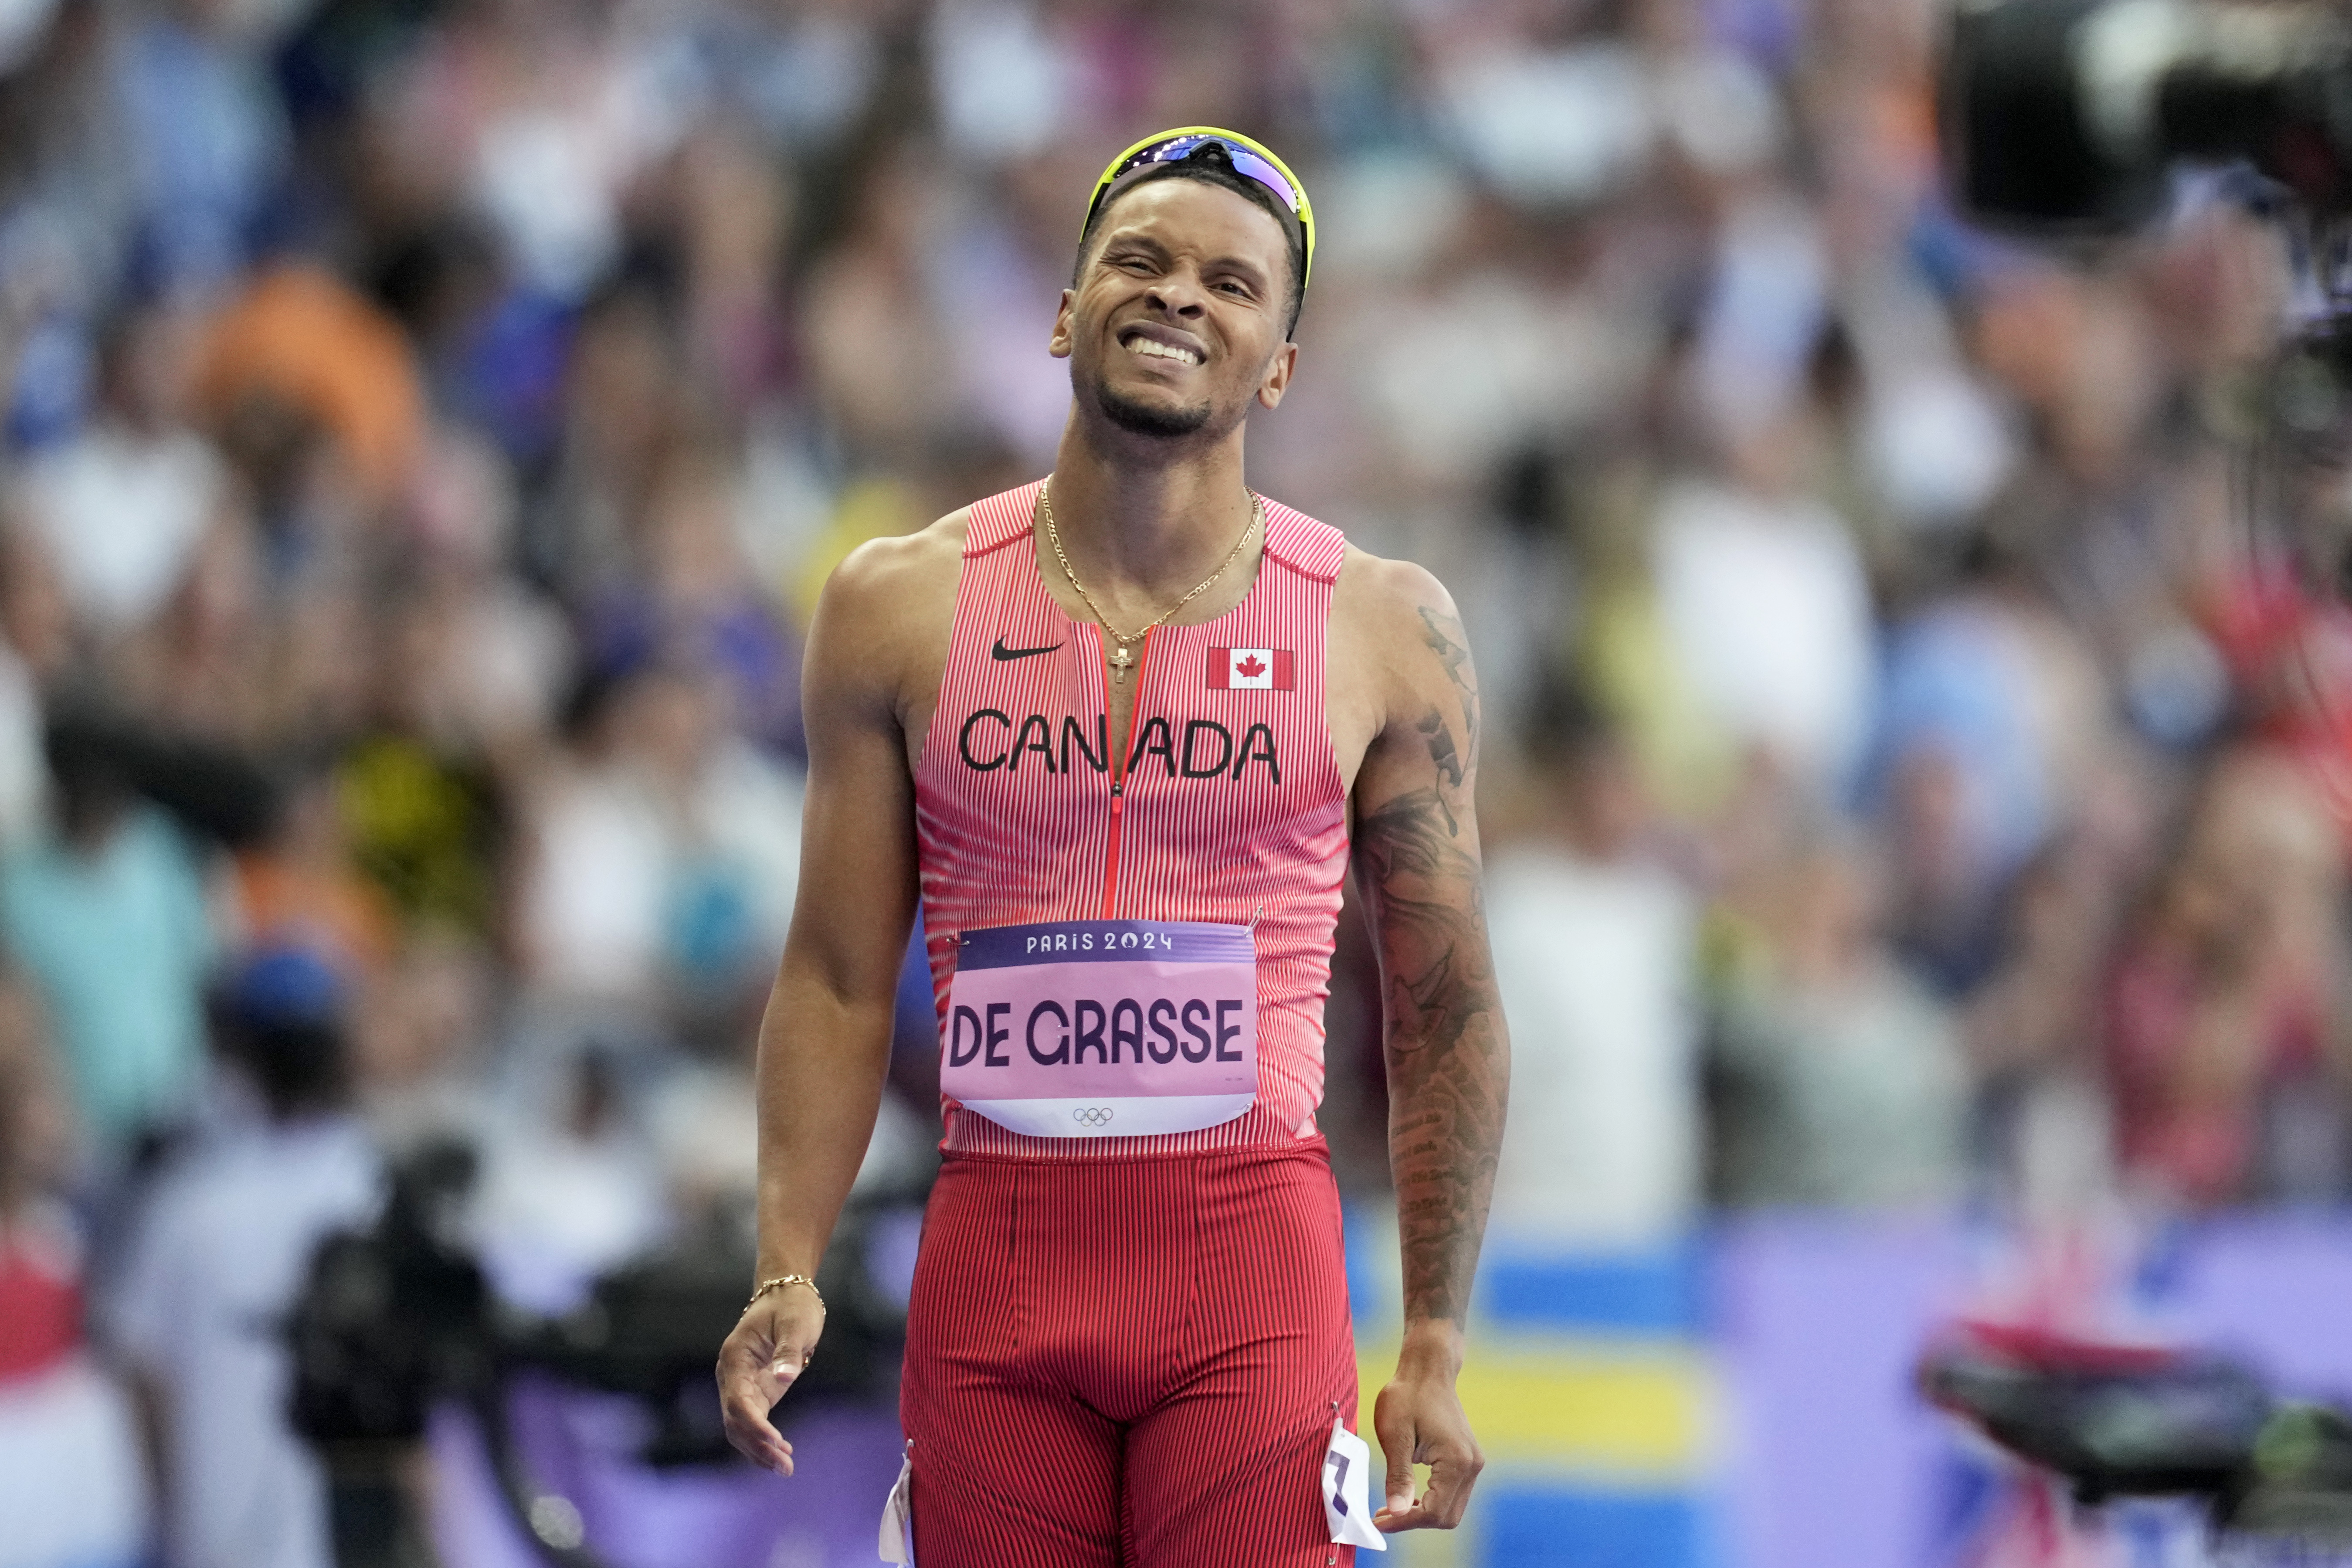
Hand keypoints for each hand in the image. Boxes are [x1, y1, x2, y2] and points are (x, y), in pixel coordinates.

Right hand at [715, 1286, 824, 1473]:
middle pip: (735, 1421)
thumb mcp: (796, 1324)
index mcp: (735, 1358)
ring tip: (785, 1469)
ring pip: (740, 1427)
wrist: (787, 1294)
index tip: (777, 1441)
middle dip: (757, 1445)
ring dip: (758, 1449)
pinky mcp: (755, 1391)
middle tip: (785, 1466)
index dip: (755, 1424)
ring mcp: (741, 1385)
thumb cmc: (792, 1306)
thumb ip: (789, 1351)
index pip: (738, 1401)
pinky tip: (780, 1456)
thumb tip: (785, 1377)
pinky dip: (763, 1441)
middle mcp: (731, 1375)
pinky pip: (752, 1423)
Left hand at [1369, 1334, 1482, 1531]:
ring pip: (1451, 1508)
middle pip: (1446, 1516)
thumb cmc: (1407, 1396)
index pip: (1433, 1511)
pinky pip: (1452, 1493)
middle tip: (1383, 1516)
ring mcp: (1472, 1463)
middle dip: (1414, 1521)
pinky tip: (1407, 1494)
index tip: (1378, 1521)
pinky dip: (1430, 1500)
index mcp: (1456, 1461)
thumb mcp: (1395, 1435)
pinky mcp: (1467, 1459)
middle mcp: (1471, 1465)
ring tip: (1390, 1507)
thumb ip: (1398, 1475)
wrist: (1427, 1369)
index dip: (1404, 1521)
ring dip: (1422, 1512)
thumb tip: (1397, 1512)